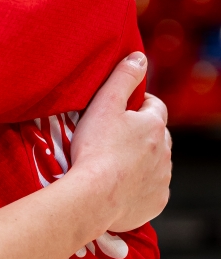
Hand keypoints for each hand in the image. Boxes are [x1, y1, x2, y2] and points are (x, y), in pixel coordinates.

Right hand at [70, 52, 171, 232]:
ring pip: (156, 162)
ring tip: (113, 163)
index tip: (120, 111)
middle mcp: (165, 151)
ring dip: (141, 159)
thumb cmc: (95, 149)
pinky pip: (152, 188)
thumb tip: (140, 57)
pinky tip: (119, 185)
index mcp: (154, 125)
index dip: (137, 104)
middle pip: (158, 135)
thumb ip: (123, 77)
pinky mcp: (157, 201)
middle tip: (113, 138)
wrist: (93, 197)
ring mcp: (162, 178)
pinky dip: (140, 185)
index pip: (154, 106)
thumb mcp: (104, 103)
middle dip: (141, 133)